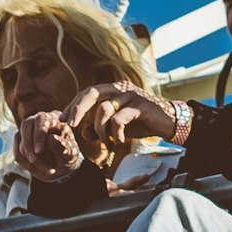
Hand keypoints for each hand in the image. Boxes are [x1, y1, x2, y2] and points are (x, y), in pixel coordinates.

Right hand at [11, 108, 86, 178]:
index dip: (38, 134)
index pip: (42, 119)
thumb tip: (51, 138)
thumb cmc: (68, 155)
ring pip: (21, 143)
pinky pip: (17, 154)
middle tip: (33, 160)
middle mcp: (38, 121)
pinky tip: (39, 170)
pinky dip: (26, 165)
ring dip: (31, 160)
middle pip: (25, 125)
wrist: (62, 164)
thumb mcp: (71, 153)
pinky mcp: (20, 144)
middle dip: (28, 145)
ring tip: (48, 170)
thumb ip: (62, 146)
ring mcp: (27, 132)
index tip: (38, 151)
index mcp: (53, 119)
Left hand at [64, 88, 183, 160]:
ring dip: (101, 130)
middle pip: (92, 92)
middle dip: (77, 109)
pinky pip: (120, 118)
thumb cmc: (141, 122)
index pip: (87, 93)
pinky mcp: (141, 105)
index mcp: (112, 90)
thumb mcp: (117, 127)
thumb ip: (100, 128)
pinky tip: (121, 141)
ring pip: (104, 108)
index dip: (73, 105)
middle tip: (69, 125)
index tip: (62, 119)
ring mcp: (130, 95)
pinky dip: (116, 132)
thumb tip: (83, 132)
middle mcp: (120, 88)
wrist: (169, 122)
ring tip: (108, 143)